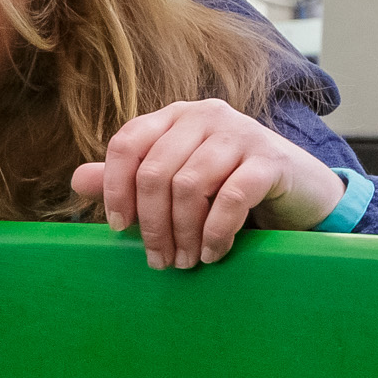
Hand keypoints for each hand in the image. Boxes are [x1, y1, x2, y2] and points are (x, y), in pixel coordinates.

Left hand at [71, 98, 341, 269]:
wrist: (300, 189)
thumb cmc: (230, 184)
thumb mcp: (178, 180)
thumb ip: (131, 179)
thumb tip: (77, 181)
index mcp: (175, 116)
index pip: (127, 144)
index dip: (115, 188)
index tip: (119, 228)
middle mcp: (204, 115)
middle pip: (156, 172)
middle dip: (152, 225)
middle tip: (158, 260)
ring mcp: (240, 133)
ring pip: (190, 186)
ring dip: (183, 233)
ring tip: (185, 261)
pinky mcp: (270, 159)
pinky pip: (230, 199)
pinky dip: (216, 233)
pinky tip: (212, 253)